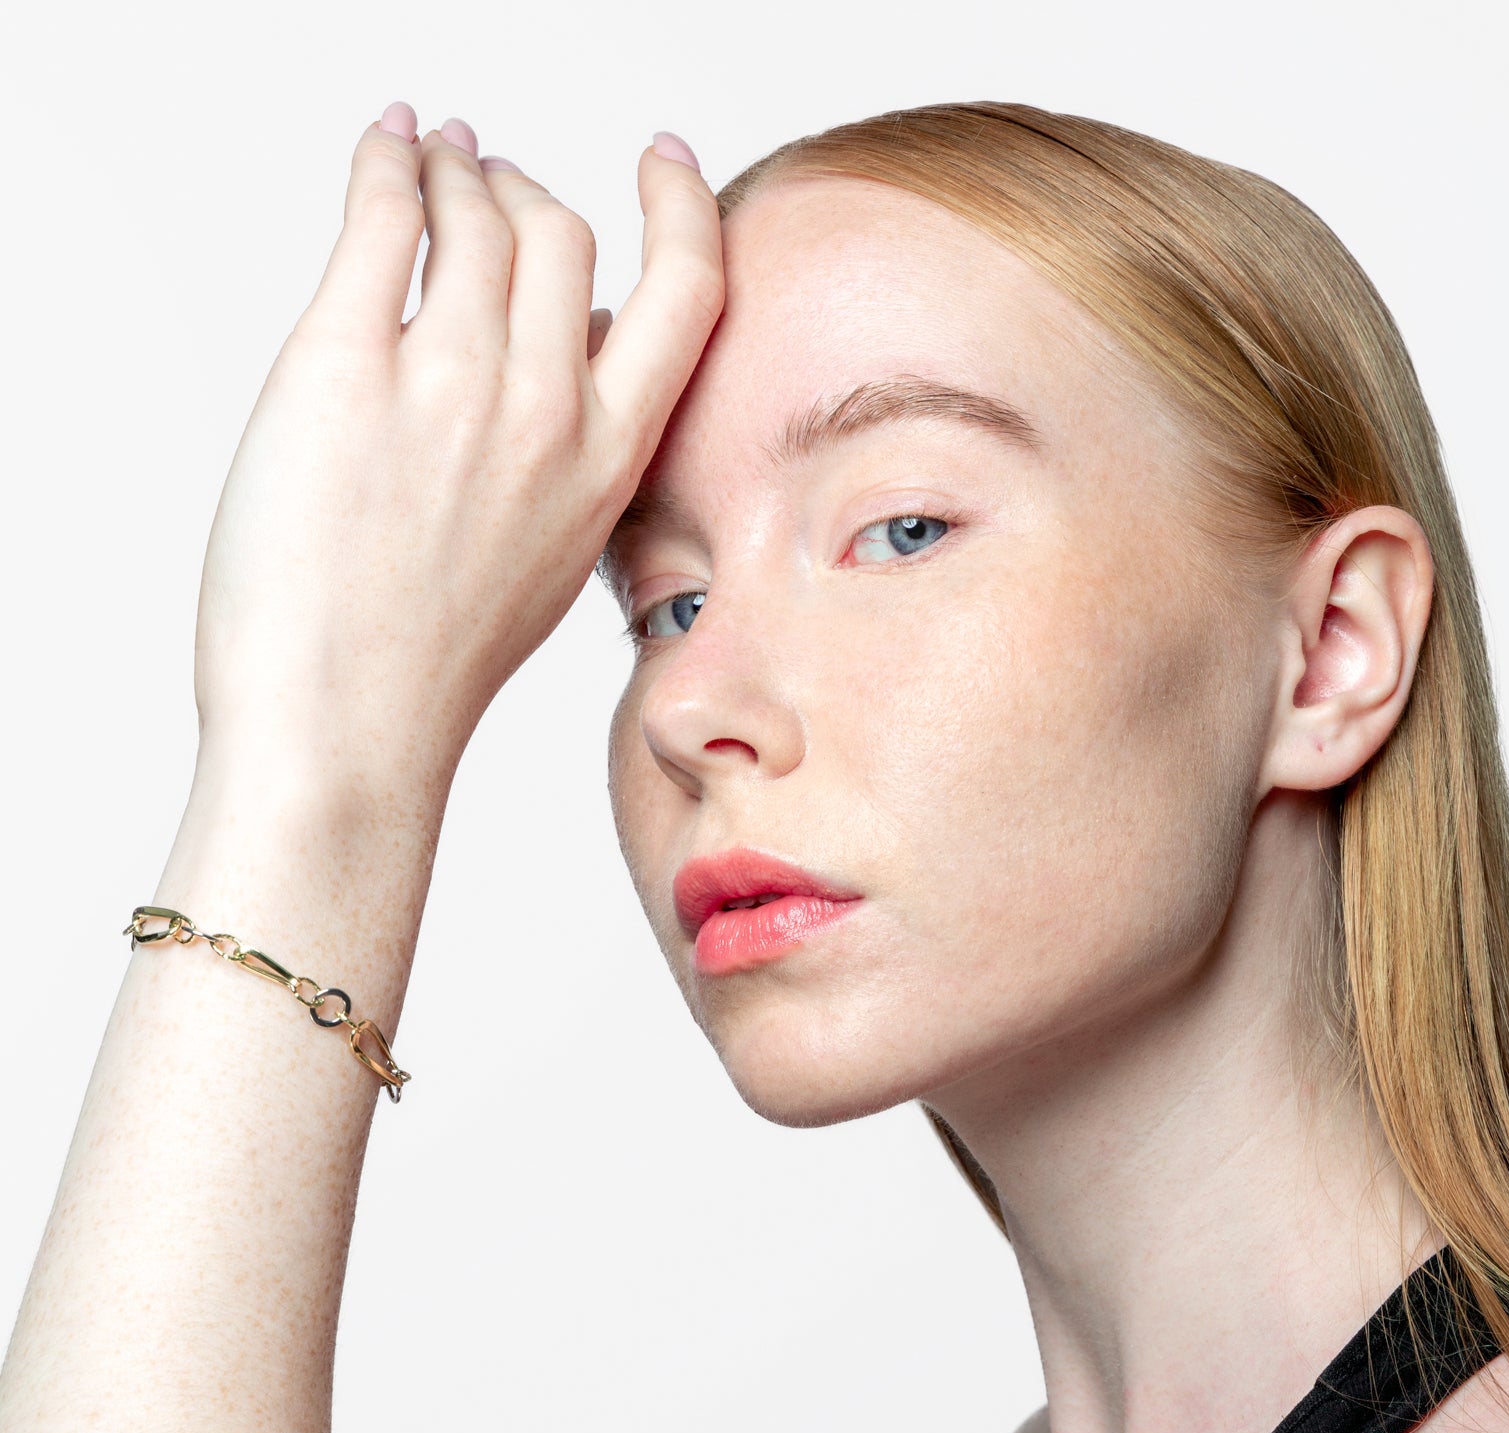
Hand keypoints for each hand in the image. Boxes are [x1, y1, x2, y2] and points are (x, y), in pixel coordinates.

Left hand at [192, 107, 722, 803]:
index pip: (686, 293)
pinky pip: (382, 216)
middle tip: (483, 179)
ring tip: (423, 159)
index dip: (681, 205)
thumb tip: (577, 353)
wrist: (342, 729)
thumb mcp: (548, 561)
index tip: (662, 162)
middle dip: (522, 190)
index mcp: (607, 462)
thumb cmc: (428, 667)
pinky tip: (382, 148)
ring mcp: (449, 380)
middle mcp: (545, 408)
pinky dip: (385, 161)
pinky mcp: (346, 364)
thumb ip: (577, 456)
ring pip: (475, 211)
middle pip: (561, 232)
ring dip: (450, 168)